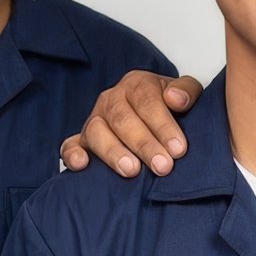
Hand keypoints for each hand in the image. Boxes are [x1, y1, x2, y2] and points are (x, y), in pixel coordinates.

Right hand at [58, 72, 202, 176]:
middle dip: (144, 144)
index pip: (147, 101)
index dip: (163, 125)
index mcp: (137, 84)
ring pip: (96, 132)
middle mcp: (112, 100)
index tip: (178, 149)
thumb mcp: (186, 94)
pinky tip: (82, 165)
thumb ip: (186, 91)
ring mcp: (94, 120)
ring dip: (114, 152)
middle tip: (163, 166)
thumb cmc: (171, 108)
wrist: (155, 118)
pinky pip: (69, 146)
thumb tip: (175, 99)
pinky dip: (72, 155)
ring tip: (132, 170)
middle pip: (123, 119)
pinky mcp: (81, 141)